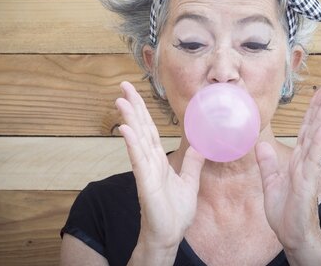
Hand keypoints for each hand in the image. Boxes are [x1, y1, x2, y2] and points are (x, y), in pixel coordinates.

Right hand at [115, 81, 204, 251]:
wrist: (169, 236)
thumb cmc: (175, 213)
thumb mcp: (189, 182)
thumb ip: (193, 163)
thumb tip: (200, 144)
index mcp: (159, 160)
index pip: (150, 129)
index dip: (143, 111)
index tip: (135, 93)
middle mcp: (149, 161)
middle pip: (141, 128)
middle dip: (133, 106)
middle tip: (123, 85)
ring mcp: (146, 171)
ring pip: (137, 140)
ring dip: (129, 119)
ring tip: (120, 100)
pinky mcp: (145, 183)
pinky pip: (138, 160)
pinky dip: (132, 144)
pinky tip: (125, 129)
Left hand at [256, 82, 320, 263]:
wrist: (291, 236)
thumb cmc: (285, 213)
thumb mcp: (270, 183)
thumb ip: (267, 163)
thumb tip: (260, 143)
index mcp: (296, 159)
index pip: (304, 129)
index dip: (310, 110)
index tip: (318, 91)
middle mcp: (304, 160)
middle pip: (312, 127)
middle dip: (319, 106)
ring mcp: (307, 170)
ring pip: (314, 139)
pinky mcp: (306, 181)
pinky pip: (312, 158)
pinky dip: (318, 141)